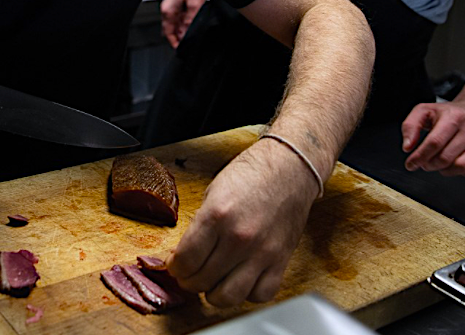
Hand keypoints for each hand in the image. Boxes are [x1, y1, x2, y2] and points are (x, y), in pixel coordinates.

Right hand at [160, 0, 207, 47]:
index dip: (174, 42)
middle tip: (187, 44)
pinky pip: (179, 17)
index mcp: (167, 10)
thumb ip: (189, 21)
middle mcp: (167, 8)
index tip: (180, 49)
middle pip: (171, 28)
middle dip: (178, 37)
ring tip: (190, 35)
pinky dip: (184, 23)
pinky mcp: (177, 2)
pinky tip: (190, 24)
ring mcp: (172, 5)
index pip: (167, 32)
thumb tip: (185, 33)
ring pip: (175, 23)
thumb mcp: (194, 4)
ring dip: (182, 30)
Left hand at [166, 137, 317, 306]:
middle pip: (202, 281)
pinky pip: (260, 295)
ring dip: (214, 294)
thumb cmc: (250, 175)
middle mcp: (238, 238)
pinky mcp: (281, 261)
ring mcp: (261, 252)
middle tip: (190, 273)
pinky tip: (241, 280)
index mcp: (216, 216)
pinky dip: (247, 294)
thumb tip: (183, 255)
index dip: (175, 267)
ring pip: (228, 297)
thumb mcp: (213, 193)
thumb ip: (199, 226)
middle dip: (189, 280)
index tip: (175, 265)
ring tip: (212, 282)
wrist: (290, 167)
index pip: (185, 260)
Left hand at [401, 100, 464, 176]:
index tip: (410, 164)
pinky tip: (454, 162)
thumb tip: (407, 147)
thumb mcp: (425, 110)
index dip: (419, 156)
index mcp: (454, 117)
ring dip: (444, 170)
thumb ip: (410, 125)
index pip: (434, 142)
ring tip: (438, 162)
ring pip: (460, 167)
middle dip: (429, 164)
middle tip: (424, 162)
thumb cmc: (449, 113)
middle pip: (445, 158)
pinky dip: (461, 172)